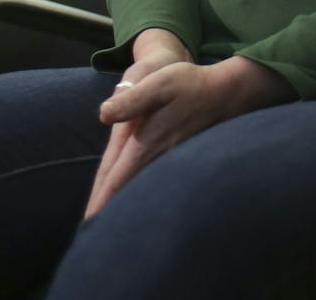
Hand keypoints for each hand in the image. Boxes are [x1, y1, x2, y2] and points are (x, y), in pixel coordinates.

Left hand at [84, 29, 193, 219]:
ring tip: (108, 220)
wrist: (226, 93)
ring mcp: (171, 159)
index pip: (118, 177)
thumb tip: (104, 115)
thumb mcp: (158, 84)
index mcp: (146, 143)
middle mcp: (158, 157)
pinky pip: (154, 180)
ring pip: (141, 186)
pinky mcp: (180, 156)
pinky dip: (141, 191)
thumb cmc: (189, 85)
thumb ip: (131, 100)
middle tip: (91, 230)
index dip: (102, 198)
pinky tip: (138, 197)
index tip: (89, 221)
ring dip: (125, 202)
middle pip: (128, 188)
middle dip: (109, 208)